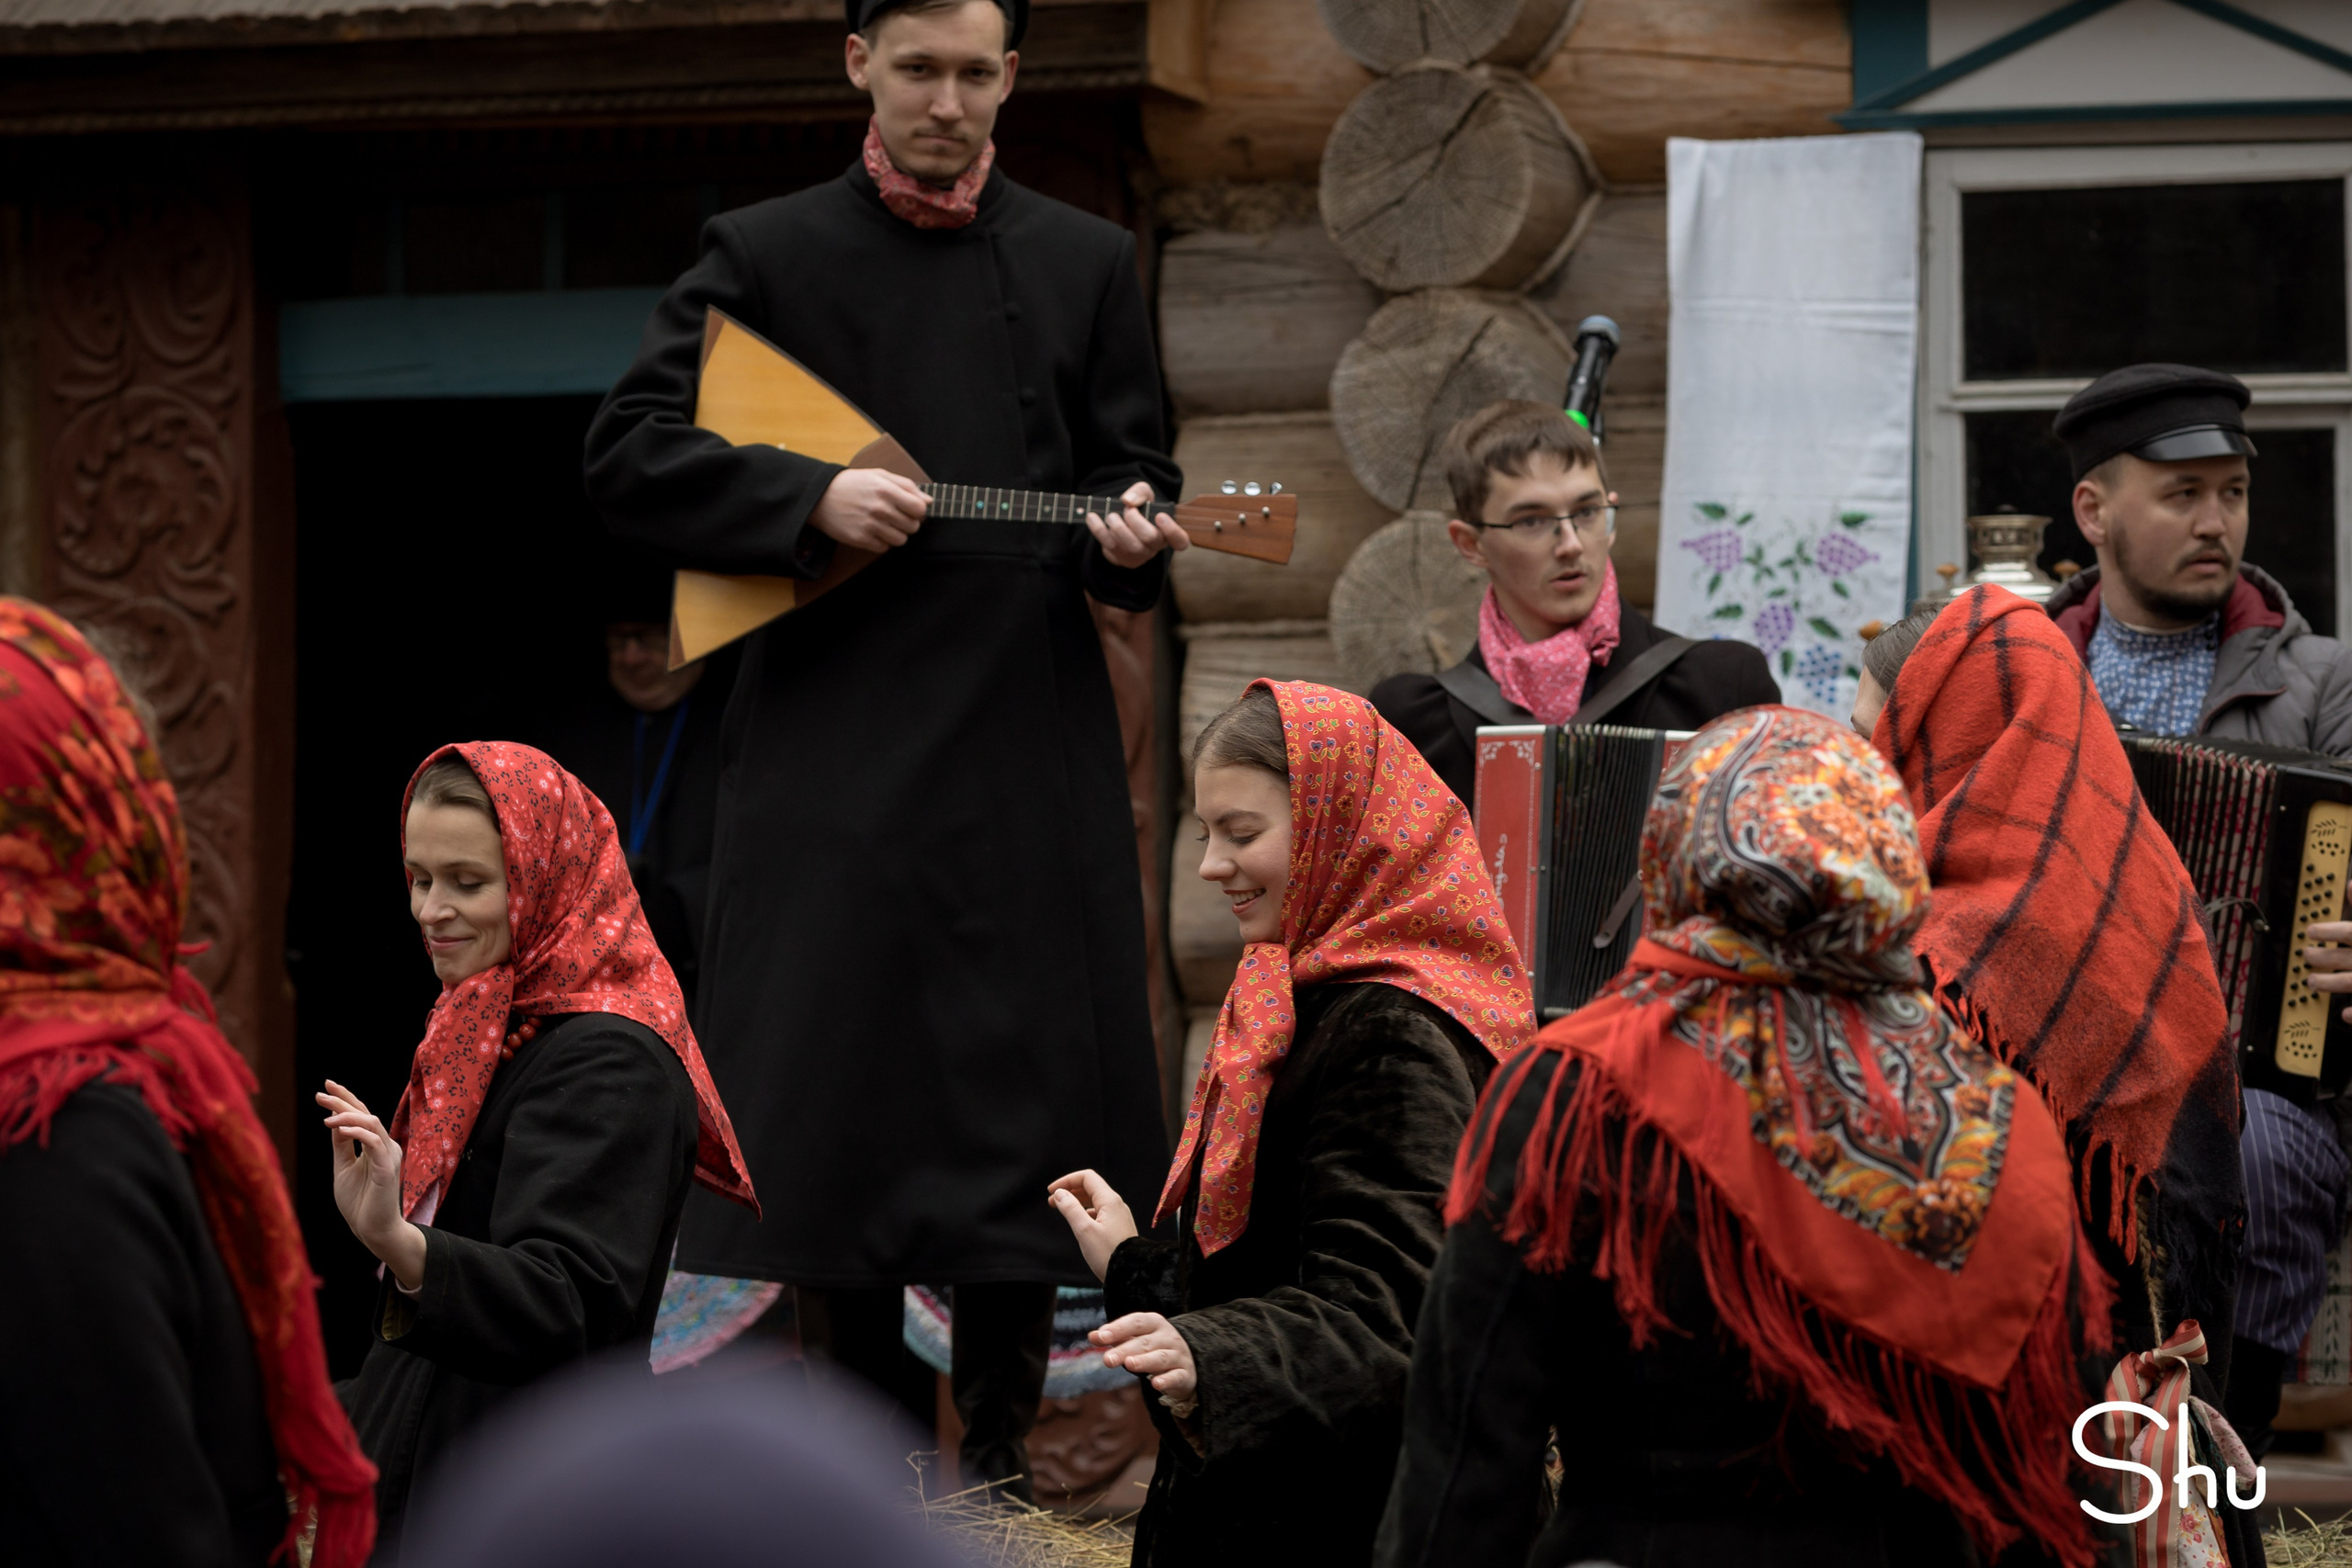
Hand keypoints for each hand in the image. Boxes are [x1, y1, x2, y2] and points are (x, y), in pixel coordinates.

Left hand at [317, 1080, 427, 1290]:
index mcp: (376, 1145)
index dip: (345, 1099)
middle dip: (343, 1100)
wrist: (371, 1229)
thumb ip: (342, 1145)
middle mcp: (385, 1145)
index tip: (325, 1087)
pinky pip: (374, 1142)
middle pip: (365, 1113)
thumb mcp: (343, 1167)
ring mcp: (388, 1155)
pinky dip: (358, 1132)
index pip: (361, 1115)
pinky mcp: (387, 1167)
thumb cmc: (359, 1201)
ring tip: (326, 1115)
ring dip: (347, 1115)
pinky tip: (341, 1128)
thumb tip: (334, 1120)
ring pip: (371, 1122)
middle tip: (321, 1093)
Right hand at [810, 467, 928, 550]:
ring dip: (896, 534)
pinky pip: (884, 548)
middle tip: (896, 516)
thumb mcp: (879, 475)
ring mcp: (870, 526)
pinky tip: (873, 531)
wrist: (821, 496)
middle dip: (908, 522)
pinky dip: (882, 542)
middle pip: (912, 527)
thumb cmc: (853, 484)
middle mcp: (879, 509)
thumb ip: (906, 486)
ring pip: (900, 540)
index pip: (919, 509)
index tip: (911, 509)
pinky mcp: (860, 539)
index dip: (918, 511)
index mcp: (886, 490)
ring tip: (884, 524)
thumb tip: (928, 501)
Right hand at [1047, 1168, 1138, 1280]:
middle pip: (1091, 1187)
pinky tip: (1078, 1223)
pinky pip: (1100, 1213)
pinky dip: (1085, 1212)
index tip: (1051, 1191)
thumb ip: (1071, 1209)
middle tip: (1052, 1201)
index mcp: (1109, 1201)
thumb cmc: (1108, 1254)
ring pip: (1095, 1201)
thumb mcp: (1084, 1231)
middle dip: (1070, 1190)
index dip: (1067, 1180)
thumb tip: (1060, 1193)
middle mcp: (1116, 1205)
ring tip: (1062, 1210)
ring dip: (1077, 1202)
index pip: (1087, 1178)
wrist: (1132, 1275)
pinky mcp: (1118, 1229)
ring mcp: (1118, 1217)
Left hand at [1085, 480, 1188, 567]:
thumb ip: (1140, 492)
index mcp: (1167, 532)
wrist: (1122, 522)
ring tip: (1111, 515)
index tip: (1160, 516)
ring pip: (1130, 546)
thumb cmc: (1140, 508)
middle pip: (1150, 538)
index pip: (1180, 540)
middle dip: (1136, 521)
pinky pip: (1110, 546)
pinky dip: (1099, 529)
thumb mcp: (1144, 494)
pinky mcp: (1121, 558)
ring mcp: (1139, 555)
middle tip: (1128, 510)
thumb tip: (1129, 501)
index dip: (1172, 530)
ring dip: (1118, 527)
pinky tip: (1092, 517)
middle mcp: (1156, 546)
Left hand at [1091, 1311, 1197, 1408]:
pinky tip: (1155, 1385)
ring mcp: (1178, 1355)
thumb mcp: (1136, 1339)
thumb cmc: (1154, 1347)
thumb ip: (1115, 1337)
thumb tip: (1092, 1336)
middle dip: (1125, 1350)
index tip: (1101, 1337)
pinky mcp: (1185, 1374)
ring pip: (1161, 1358)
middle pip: (1144, 1343)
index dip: (1118, 1328)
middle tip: (1107, 1360)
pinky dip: (1167, 1380)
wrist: (1188, 1361)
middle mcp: (1168, 1337)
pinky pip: (1176, 1376)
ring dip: (1145, 1361)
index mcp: (1154, 1323)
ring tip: (1129, 1365)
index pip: (1136, 1322)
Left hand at [2309, 916, 2351, 1020]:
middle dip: (2321, 958)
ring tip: (2312, 982)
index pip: (2350, 933)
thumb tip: (2351, 885)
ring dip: (2330, 984)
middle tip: (2306, 956)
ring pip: (2350, 982)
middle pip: (2344, 959)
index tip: (2310, 931)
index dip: (2329, 931)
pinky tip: (2344, 1014)